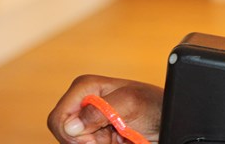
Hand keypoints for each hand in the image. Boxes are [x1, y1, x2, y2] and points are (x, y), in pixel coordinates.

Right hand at [47, 75, 162, 143]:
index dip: (71, 133)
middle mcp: (81, 102)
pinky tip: (114, 141)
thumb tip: (71, 125)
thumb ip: (100, 110)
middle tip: (106, 139)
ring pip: (72, 141)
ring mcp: (85, 119)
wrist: (166, 120)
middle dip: (82, 141)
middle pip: (62, 133)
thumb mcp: (131, 104)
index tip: (93, 139)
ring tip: (115, 137)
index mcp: (84, 87)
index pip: (59, 117)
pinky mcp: (91, 134)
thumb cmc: (154, 106)